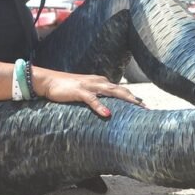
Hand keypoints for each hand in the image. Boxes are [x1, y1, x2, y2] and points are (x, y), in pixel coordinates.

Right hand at [32, 67, 146, 117]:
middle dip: (134, 99)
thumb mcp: (84, 92)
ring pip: (111, 91)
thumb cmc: (65, 88)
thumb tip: (107, 108)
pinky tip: (107, 113)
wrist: (48, 80)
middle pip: (120, 90)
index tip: (145, 107)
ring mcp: (88, 85)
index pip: (120, 90)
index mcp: (99, 81)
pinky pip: (91, 99)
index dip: (133, 98)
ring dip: (124, 99)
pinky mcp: (79, 91)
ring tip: (136, 106)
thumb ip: (96, 97)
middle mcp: (97, 81)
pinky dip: (100, 106)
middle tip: (147, 109)